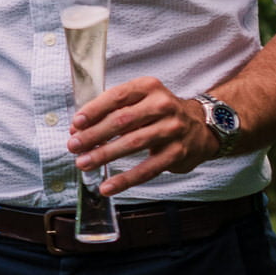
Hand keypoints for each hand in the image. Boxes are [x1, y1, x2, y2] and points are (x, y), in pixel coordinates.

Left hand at [67, 77, 217, 193]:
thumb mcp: (139, 101)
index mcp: (149, 87)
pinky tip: (108, 186)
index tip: (76, 124)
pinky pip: (147, 169)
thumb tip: (78, 128)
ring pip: (133, 143)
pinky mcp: (177, 153)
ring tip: (84, 163)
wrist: (201, 126)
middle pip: (123, 121)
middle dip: (94, 135)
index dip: (94, 110)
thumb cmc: (159, 113)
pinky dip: (125, 179)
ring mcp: (172, 129)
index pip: (117, 96)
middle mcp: (163, 105)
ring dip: (105, 155)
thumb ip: (110, 111)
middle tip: (74, 145)